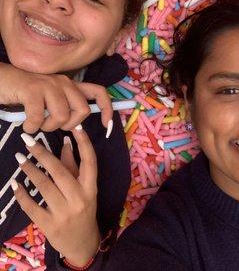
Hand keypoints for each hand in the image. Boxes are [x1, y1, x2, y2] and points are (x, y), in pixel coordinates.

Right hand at [0, 62, 112, 133]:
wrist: (1, 80)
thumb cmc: (26, 94)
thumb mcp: (50, 100)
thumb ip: (65, 107)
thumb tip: (77, 125)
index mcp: (70, 85)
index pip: (98, 92)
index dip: (106, 109)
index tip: (106, 126)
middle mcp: (63, 82)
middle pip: (82, 110)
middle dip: (69, 125)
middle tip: (53, 123)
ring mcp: (49, 84)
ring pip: (62, 116)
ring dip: (47, 127)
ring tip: (36, 123)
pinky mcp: (32, 90)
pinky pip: (38, 118)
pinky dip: (31, 127)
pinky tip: (26, 124)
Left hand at [11, 126, 100, 266]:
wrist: (82, 243)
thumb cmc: (83, 210)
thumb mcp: (84, 189)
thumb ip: (73, 165)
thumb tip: (66, 140)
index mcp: (91, 187)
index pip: (90, 161)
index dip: (84, 143)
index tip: (75, 126)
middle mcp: (79, 199)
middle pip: (60, 172)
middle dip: (42, 154)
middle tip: (27, 140)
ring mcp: (64, 213)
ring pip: (44, 186)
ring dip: (30, 170)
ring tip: (20, 158)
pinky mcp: (50, 225)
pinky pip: (32, 206)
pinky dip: (22, 194)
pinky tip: (16, 184)